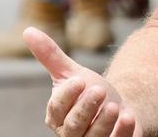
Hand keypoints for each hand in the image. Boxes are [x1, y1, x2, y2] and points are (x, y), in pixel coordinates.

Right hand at [23, 27, 141, 136]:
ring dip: (104, 122)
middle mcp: (70, 133)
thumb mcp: (72, 72)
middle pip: (73, 125)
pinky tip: (128, 116)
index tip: (80, 79)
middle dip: (86, 108)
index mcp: (57, 115)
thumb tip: (28, 30)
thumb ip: (51, 56)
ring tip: (115, 105)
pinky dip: (121, 132)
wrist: (117, 109)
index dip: (68, 95)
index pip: (57, 108)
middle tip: (99, 90)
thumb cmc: (89, 91)